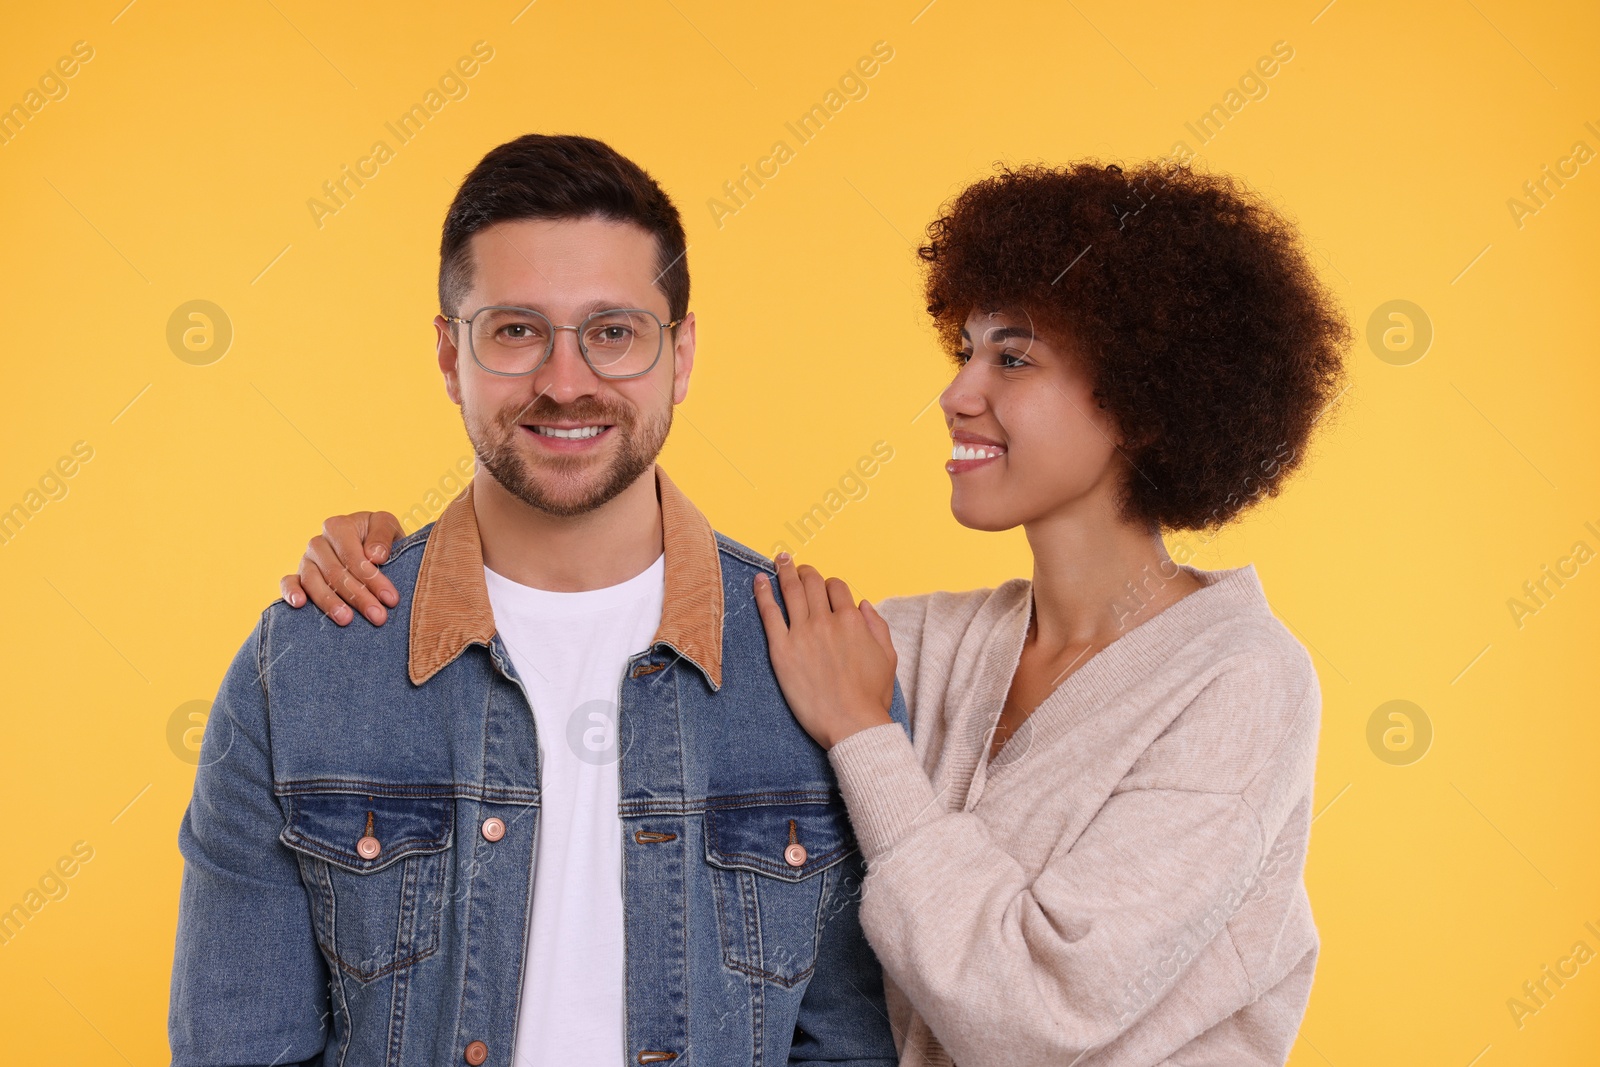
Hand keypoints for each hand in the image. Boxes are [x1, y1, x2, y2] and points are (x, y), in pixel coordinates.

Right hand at [280, 511, 405, 625]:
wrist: (370, 549)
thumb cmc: (380, 539)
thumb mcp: (388, 527)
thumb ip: (382, 535)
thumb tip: (374, 556)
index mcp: (339, 527)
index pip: (352, 556)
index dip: (371, 578)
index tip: (390, 598)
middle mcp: (318, 543)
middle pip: (335, 572)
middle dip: (358, 597)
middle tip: (378, 616)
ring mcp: (306, 560)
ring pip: (312, 581)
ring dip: (329, 602)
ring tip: (346, 620)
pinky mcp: (298, 577)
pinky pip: (288, 582)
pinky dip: (291, 592)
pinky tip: (300, 604)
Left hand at [752, 552, 896, 749]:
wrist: (851, 723)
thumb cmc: (871, 695)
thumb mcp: (888, 657)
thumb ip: (877, 625)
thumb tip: (863, 604)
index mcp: (851, 620)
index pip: (836, 587)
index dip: (830, 584)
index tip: (824, 588)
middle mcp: (825, 621)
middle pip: (812, 583)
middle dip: (805, 570)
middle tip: (796, 565)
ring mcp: (802, 634)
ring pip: (791, 591)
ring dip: (784, 571)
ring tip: (779, 560)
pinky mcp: (781, 650)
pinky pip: (769, 614)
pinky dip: (763, 593)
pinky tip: (759, 580)